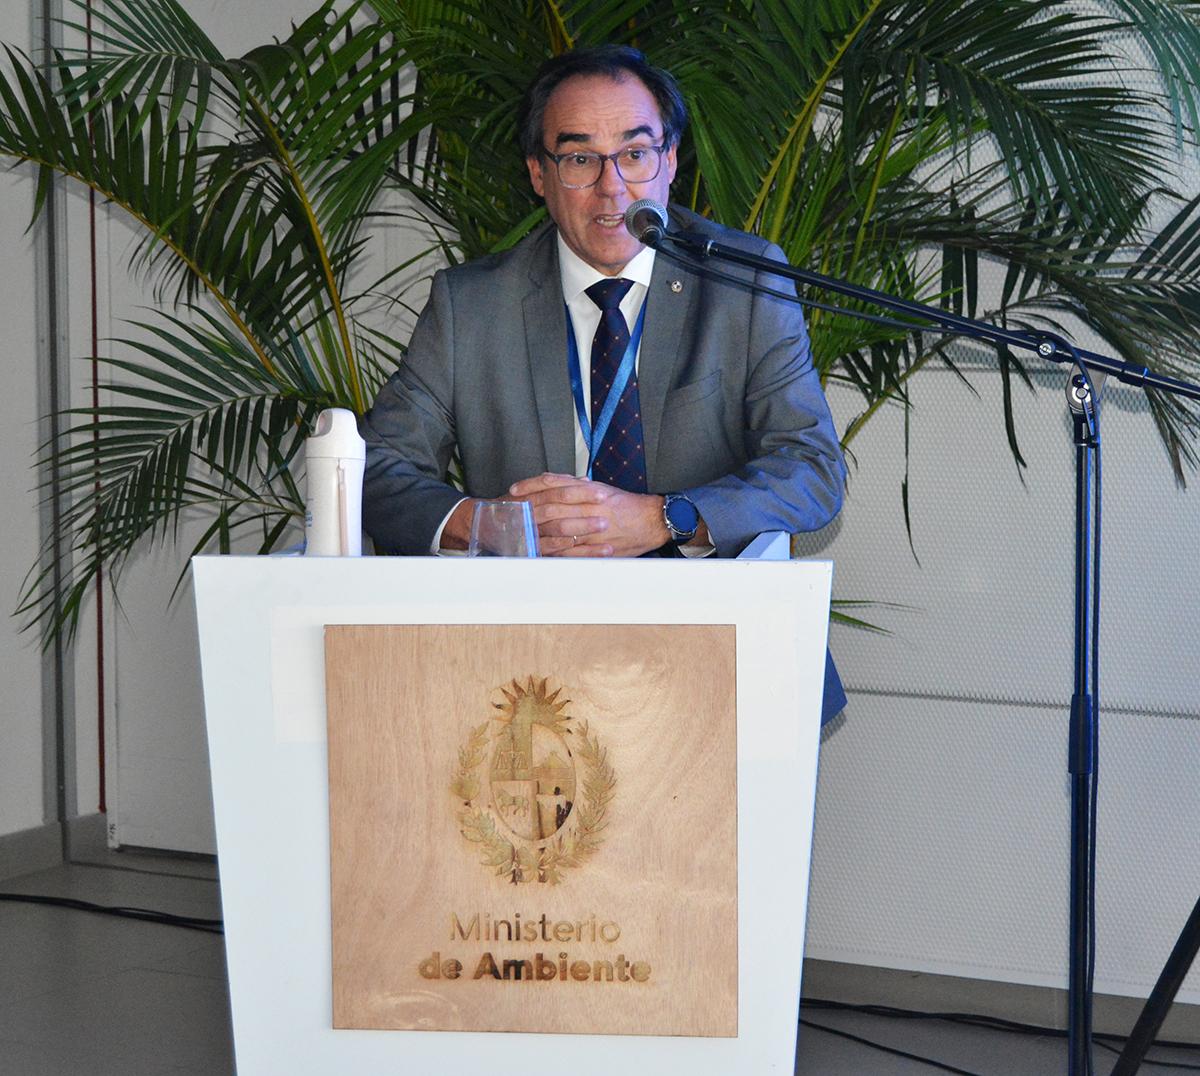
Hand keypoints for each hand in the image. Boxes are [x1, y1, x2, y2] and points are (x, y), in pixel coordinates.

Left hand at [508, 473, 670, 556]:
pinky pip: (572, 550)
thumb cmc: (626, 505)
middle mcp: (589, 506)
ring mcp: (593, 528)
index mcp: (589, 490)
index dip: (531, 487)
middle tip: (509, 511)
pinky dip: (554, 550)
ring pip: (558, 528)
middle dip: (528, 509)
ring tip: (517, 531)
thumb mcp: (601, 488)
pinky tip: (539, 551)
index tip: (514, 490)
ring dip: (536, 531)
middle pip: (550, 506)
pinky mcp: (597, 546)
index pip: (553, 485)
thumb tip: (555, 481)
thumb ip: (576, 485)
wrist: (652, 520)